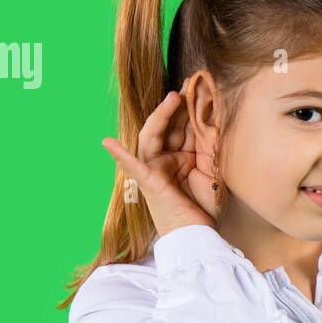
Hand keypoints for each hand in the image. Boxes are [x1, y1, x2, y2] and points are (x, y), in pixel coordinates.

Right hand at [100, 78, 217, 237]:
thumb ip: (209, 148)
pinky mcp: (149, 183)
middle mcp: (165, 160)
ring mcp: (154, 170)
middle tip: (190, 85)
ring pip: (152, 137)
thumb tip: (213, 121)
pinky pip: (133, 168)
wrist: (198, 238)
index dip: (191, 108)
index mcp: (180, 157)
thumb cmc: (204, 208)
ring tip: (173, 98)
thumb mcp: (212, 171)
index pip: (183, 126)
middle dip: (178, 105)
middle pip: (168, 127)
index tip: (202, 88)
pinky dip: (120, 155)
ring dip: (160, 117)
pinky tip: (108, 142)